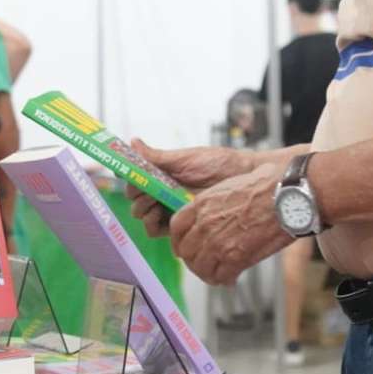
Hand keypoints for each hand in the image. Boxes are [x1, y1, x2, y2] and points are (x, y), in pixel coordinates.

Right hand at [126, 141, 254, 237]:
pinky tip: (164, 217)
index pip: (135, 180)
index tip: (132, 179)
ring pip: (144, 217)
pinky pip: (159, 230)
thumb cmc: (217, 163)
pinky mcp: (181, 223)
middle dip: (137, 197)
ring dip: (144, 212)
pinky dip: (155, 226)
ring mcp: (171, 208)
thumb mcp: (184, 158)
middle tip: (148, 193)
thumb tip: (133, 142)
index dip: (130, 180)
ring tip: (155, 205)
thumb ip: (156, 156)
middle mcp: (163, 191)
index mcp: (161, 174)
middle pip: (136, 200)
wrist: (242, 178)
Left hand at [167, 161, 293, 285]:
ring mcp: (218, 243)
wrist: (288, 196)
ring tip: (218, 273)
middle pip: (186, 251)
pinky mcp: (235, 258)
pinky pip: (220, 277)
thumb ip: (214, 204)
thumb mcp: (230, 187)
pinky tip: (231, 278)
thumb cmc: (267, 186)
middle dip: (194, 260)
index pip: (176, 227)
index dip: (179, 241)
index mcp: (202, 204)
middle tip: (205, 263)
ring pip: (200, 268)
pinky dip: (224, 280)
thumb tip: (213, 215)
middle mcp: (204, 224)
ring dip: (208, 272)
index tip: (184, 247)